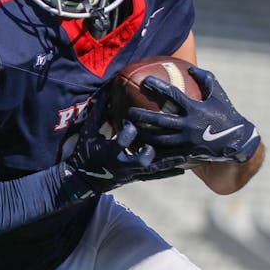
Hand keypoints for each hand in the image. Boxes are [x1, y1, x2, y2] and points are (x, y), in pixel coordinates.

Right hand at [65, 100, 189, 196]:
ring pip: (153, 169)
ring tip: (186, 154)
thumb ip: (99, 112)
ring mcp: (130, 173)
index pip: (121, 140)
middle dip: (151, 150)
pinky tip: (183, 168)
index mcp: (109, 151)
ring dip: (169, 162)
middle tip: (157, 140)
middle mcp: (122, 164)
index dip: (128, 130)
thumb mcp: (89, 132)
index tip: (132, 121)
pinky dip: (168, 172)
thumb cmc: (84, 152)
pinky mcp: (135, 178)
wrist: (82, 180)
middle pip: (141, 159)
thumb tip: (107, 90)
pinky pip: (154, 176)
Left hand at [129, 66, 260, 162]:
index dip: (158, 87)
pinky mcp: (186, 154)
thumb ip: (206, 79)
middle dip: (142, 116)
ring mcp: (187, 142)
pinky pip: (165, 153)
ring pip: (159, 139)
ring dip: (142, 135)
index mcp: (196, 109)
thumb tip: (191, 67)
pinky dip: (151, 150)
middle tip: (128, 111)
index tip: (145, 81)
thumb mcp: (218, 95)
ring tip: (129, 130)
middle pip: (160, 121)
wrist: (238, 142)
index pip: (173, 95)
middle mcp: (190, 126)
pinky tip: (138, 147)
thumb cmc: (226, 114)